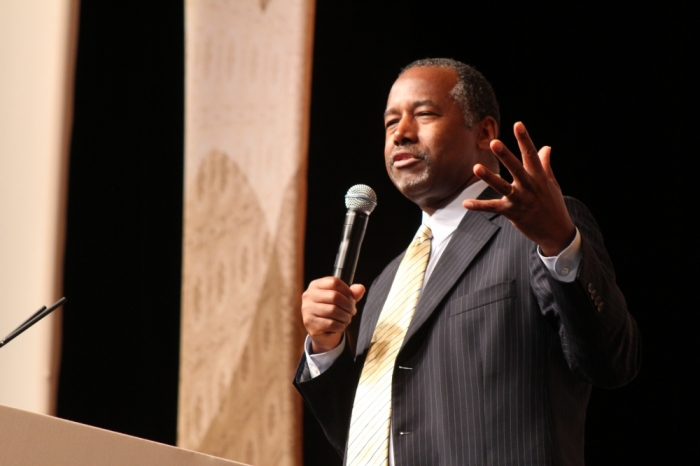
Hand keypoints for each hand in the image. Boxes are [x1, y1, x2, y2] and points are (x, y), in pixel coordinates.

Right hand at [301, 277, 365, 353]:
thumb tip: (361, 288)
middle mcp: (308, 296)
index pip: (334, 282)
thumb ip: (352, 293)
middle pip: (334, 296)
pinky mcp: (309, 323)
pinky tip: (341, 325)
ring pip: (333, 311)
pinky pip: (331, 323)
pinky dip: (340, 325)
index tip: (352, 299)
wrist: (322, 332)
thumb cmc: (333, 311)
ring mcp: (307, 309)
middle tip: (352, 311)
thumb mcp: (343, 300)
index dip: (347, 290)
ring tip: (347, 318)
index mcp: (316, 285)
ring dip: (345, 316)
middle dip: (348, 305)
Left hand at [463, 122, 575, 255]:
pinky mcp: (512, 213)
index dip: (525, 139)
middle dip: (506, 155)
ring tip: (476, 167)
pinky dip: (479, 206)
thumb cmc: (553, 205)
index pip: (532, 155)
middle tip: (494, 142)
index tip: (518, 125)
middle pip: (516, 168)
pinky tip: (465, 204)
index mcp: (539, 177)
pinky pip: (493, 208)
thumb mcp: (552, 184)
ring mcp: (520, 200)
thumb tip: (546, 147)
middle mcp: (530, 187)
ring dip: (489, 178)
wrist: (557, 232)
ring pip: (502, 187)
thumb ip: (545, 165)